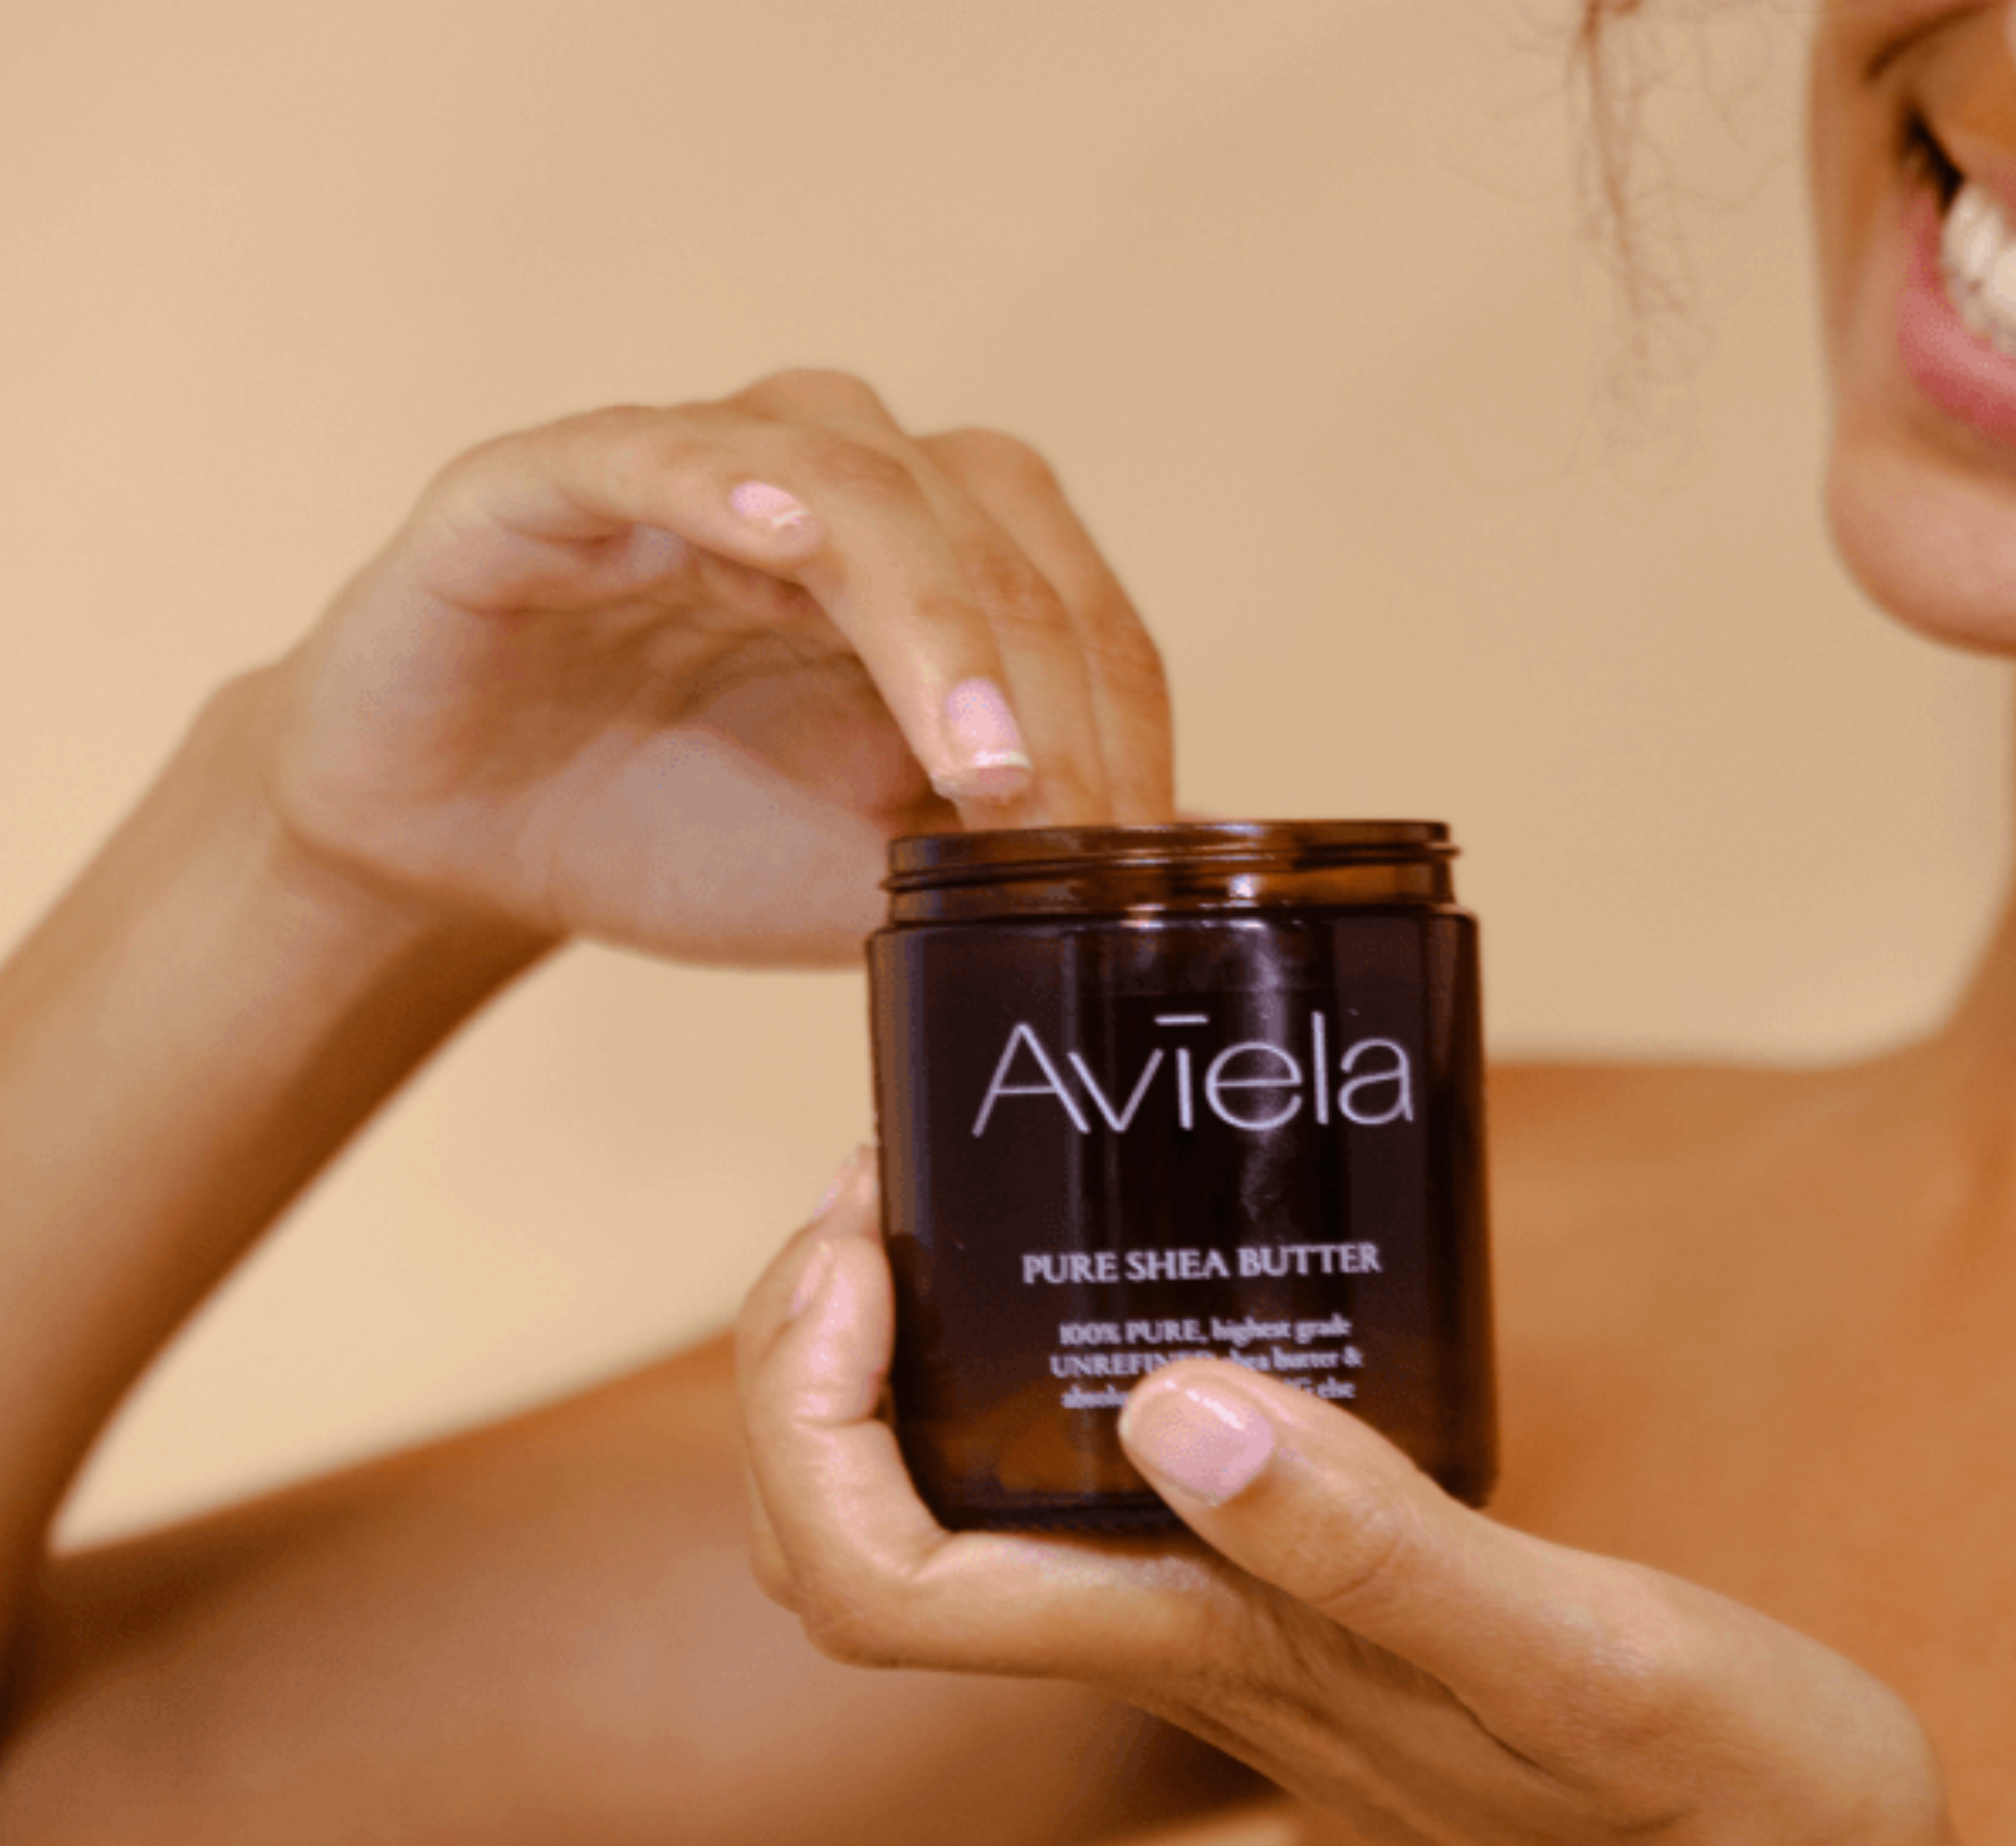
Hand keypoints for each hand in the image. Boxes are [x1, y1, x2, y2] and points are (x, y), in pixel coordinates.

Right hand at [237, 370, 1171, 964]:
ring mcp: (689, 467)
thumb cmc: (680, 834)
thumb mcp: (876, 870)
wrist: (465, 847)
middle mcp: (827, 480)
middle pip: (991, 532)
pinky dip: (724, 489)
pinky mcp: (545, 483)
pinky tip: (782, 545)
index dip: (1118, 723)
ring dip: (938, 623)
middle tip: (1067, 828)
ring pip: (856, 485)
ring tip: (981, 761)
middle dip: (1048, 692)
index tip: (1133, 854)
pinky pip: (649, 455)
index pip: (1070, 602)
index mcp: (928, 556)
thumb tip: (1201, 846)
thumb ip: (1016, 850)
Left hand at [733, 1155, 1951, 1845]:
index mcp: (1216, 1653)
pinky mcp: (1318, 1618)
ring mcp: (1246, 1641)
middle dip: (813, 1372)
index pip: (879, 1582)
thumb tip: (1168, 1407)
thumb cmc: (1714, 1813)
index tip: (861, 1248)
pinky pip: (1114, 1503)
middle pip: (878, 1549)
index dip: (806, 1416)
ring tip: (973, 1209)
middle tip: (887, 1196)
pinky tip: (1170, 1293)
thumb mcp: (1579, 1656)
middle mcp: (1191, 1652)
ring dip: (917, 1374)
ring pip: (975, 1529)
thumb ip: (1380, 1547)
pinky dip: (1071, 1384)